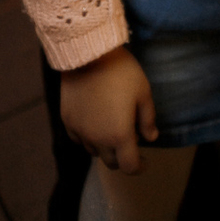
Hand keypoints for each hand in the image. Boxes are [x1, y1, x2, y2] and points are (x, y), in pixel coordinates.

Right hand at [61, 46, 157, 172]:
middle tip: (130, 142)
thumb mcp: (143, 92)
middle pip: (111, 162)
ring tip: (112, 128)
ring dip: (105, 147)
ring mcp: (81, 132)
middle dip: (123, 156)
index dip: (139, 166)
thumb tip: (151, 138)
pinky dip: (89, 137)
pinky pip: (79, 138)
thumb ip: (148, 119)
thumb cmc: (122, 72)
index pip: (129, 166)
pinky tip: (95, 122)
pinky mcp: (68, 121)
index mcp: (119, 135)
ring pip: (94, 151)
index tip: (145, 160)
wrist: (89, 54)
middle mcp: (98, 139)